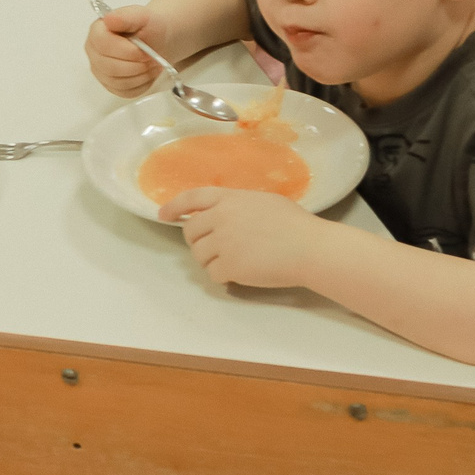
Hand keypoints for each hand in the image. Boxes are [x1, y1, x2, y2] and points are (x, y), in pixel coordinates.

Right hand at [86, 3, 163, 96]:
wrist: (157, 39)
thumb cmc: (149, 27)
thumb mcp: (142, 16)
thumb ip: (126, 16)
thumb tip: (109, 19)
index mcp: (96, 32)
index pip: (104, 46)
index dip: (128, 52)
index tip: (146, 51)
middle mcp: (93, 52)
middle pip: (110, 67)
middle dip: (137, 66)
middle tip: (153, 59)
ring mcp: (100, 71)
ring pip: (118, 82)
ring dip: (141, 75)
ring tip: (154, 65)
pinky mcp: (111, 85)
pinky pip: (125, 92)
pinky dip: (141, 84)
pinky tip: (148, 73)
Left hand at [159, 188, 334, 287]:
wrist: (311, 248)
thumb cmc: (295, 224)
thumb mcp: (262, 201)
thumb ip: (236, 205)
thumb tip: (220, 212)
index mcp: (229, 198)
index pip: (192, 198)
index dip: (174, 206)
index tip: (163, 215)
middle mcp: (221, 217)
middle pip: (190, 231)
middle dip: (198, 241)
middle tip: (216, 248)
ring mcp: (224, 242)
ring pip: (199, 255)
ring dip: (211, 260)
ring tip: (234, 260)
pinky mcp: (230, 265)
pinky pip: (213, 273)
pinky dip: (224, 276)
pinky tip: (240, 273)